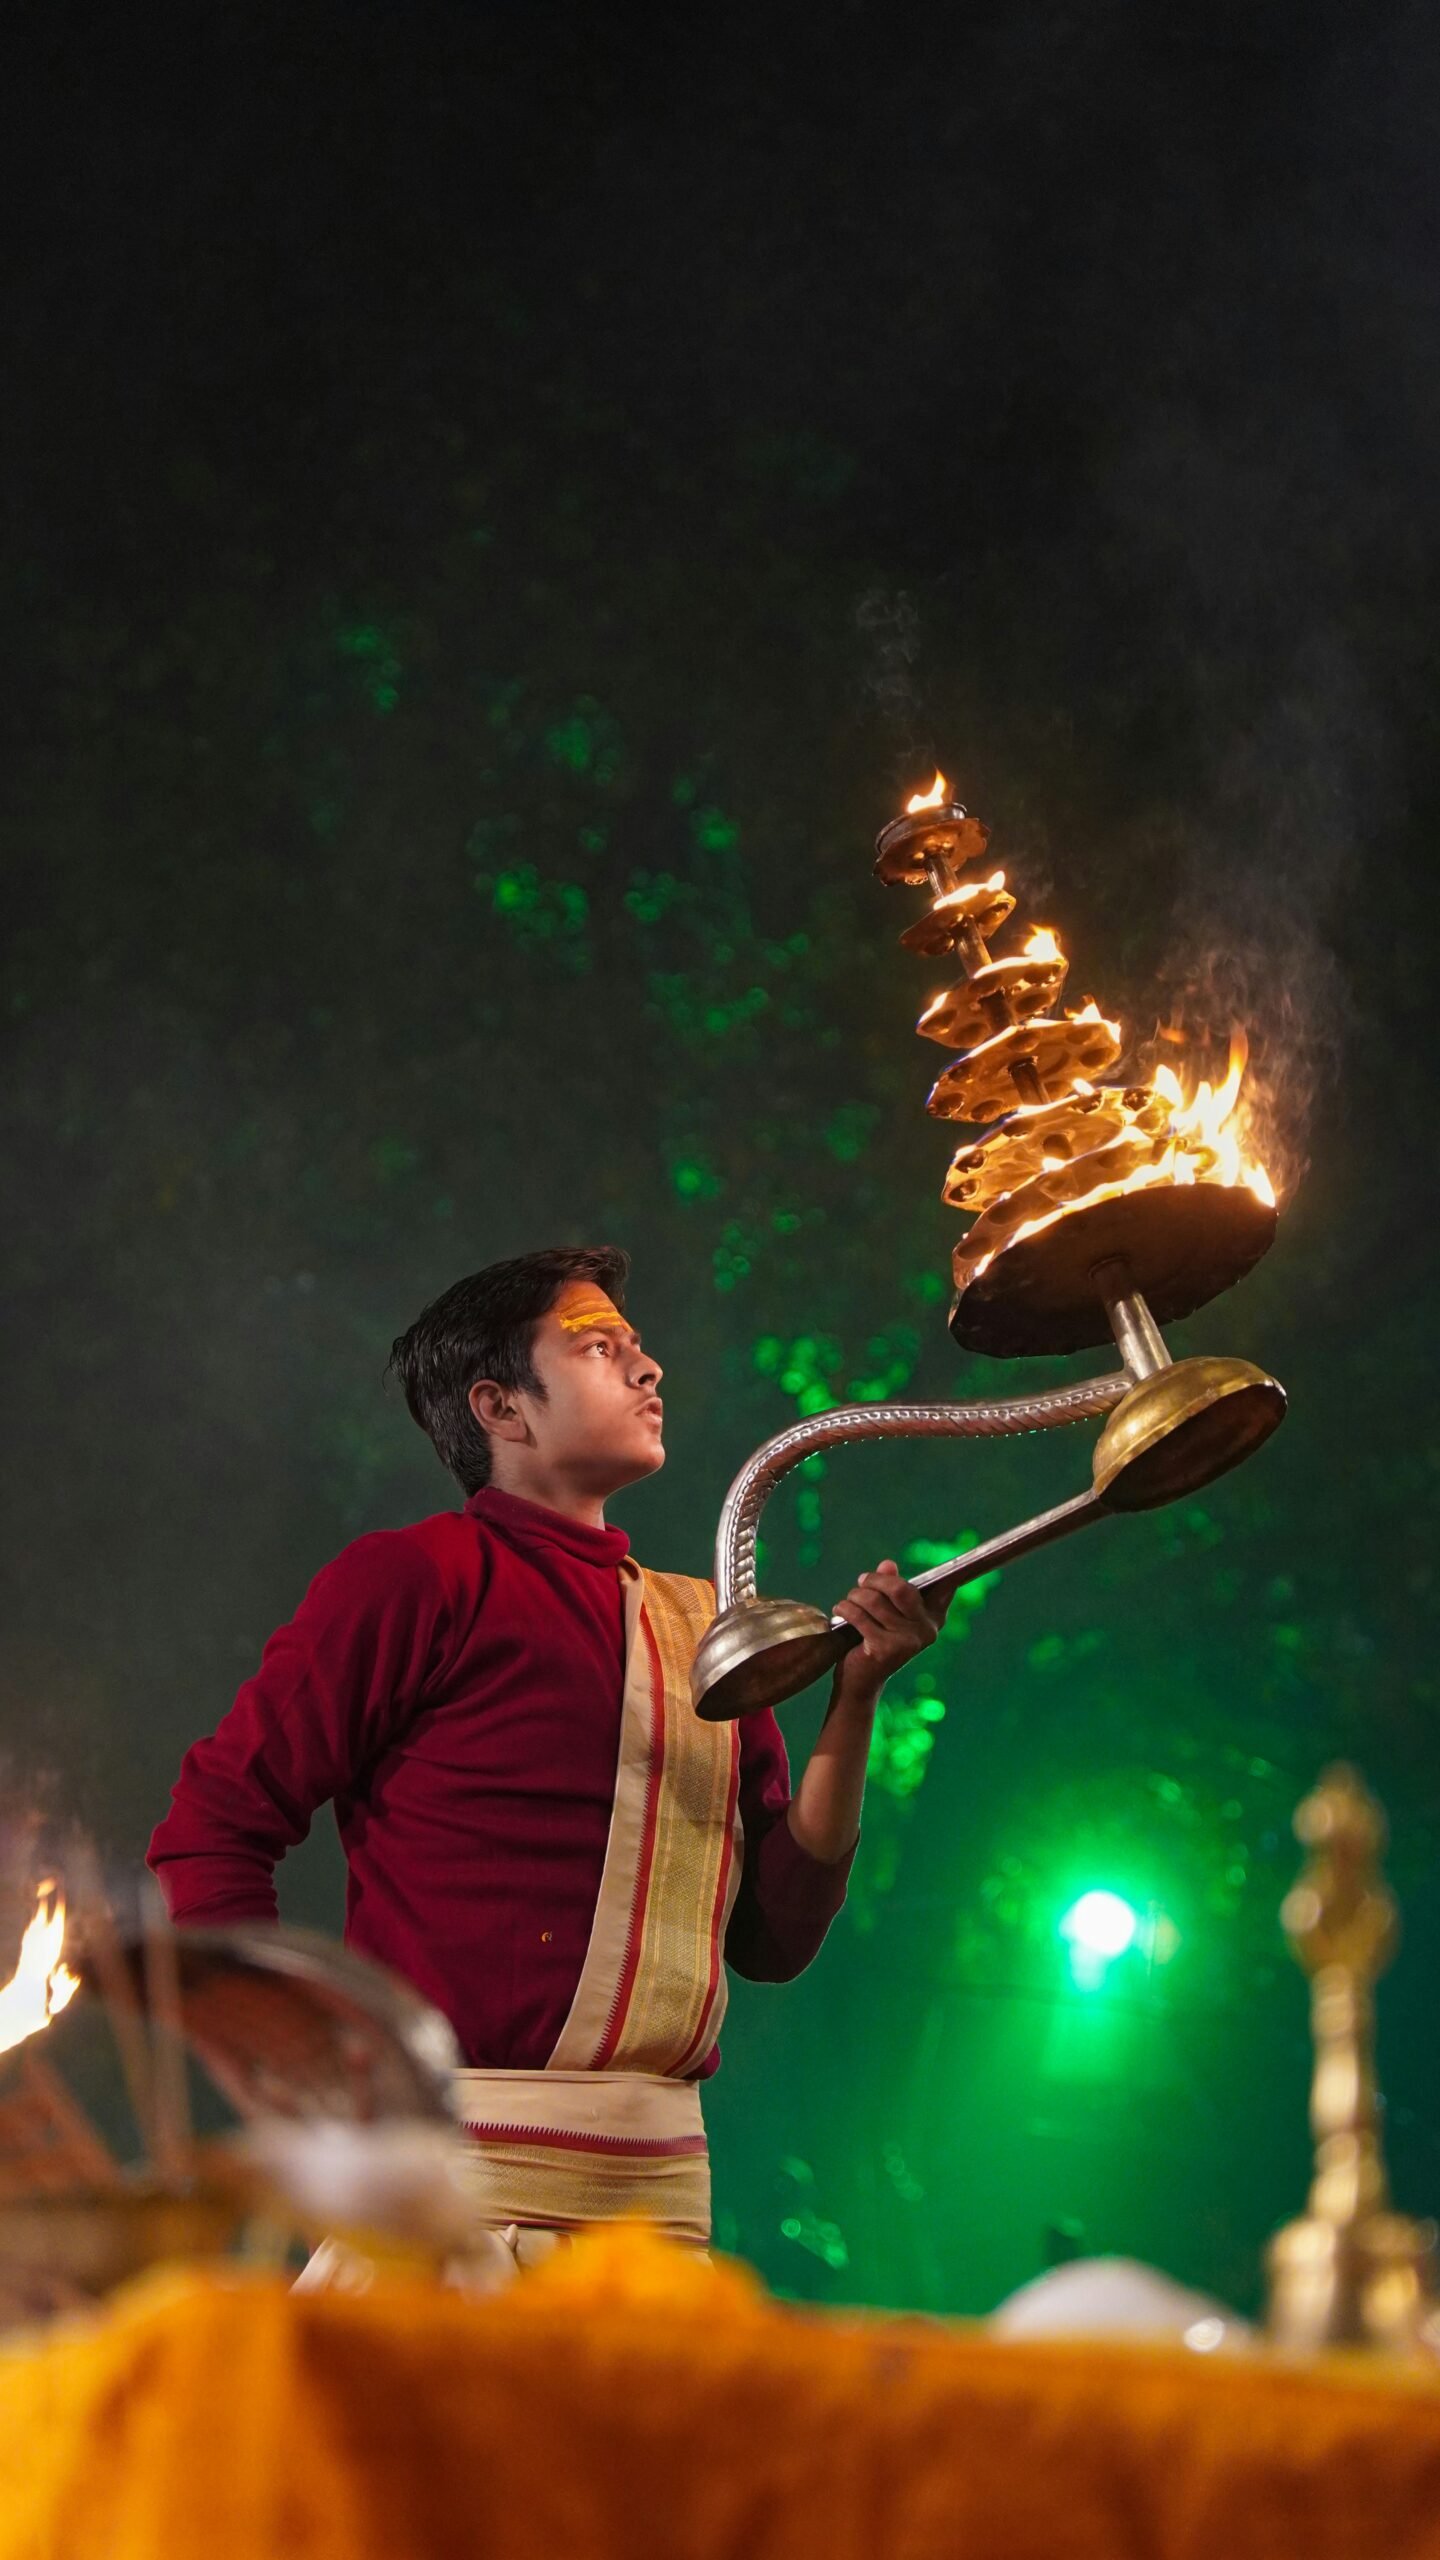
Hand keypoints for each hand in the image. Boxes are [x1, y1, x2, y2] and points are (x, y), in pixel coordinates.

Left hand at [830, 1559, 942, 1700]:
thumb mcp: (887, 1612)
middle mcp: (928, 1630)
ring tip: (848, 1602)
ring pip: (875, 1601)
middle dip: (875, 1581)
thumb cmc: (876, 1640)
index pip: (944, 1586)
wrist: (862, 1681)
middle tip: (861, 1582)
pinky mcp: (886, 1649)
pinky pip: (860, 1616)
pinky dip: (845, 1609)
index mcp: (934, 1618)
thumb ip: (891, 1586)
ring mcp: (909, 1641)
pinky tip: (840, 1611)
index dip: (940, 1574)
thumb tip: (888, 1565)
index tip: (921, 1568)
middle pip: (901, 1589)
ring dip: (855, 1597)